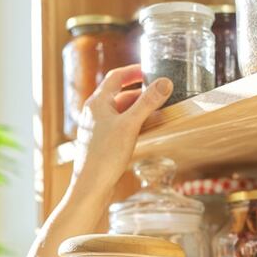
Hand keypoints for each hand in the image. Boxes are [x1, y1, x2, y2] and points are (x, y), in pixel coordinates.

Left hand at [71, 64, 172, 197]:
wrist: (91, 186)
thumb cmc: (105, 155)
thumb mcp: (130, 125)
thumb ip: (148, 102)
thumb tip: (165, 82)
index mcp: (97, 102)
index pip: (116, 77)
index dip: (134, 71)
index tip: (150, 70)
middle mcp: (94, 112)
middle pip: (119, 94)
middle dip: (141, 92)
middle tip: (160, 92)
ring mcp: (97, 128)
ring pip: (121, 111)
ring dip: (139, 109)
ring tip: (158, 110)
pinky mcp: (101, 142)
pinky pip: (120, 126)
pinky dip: (134, 123)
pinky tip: (147, 129)